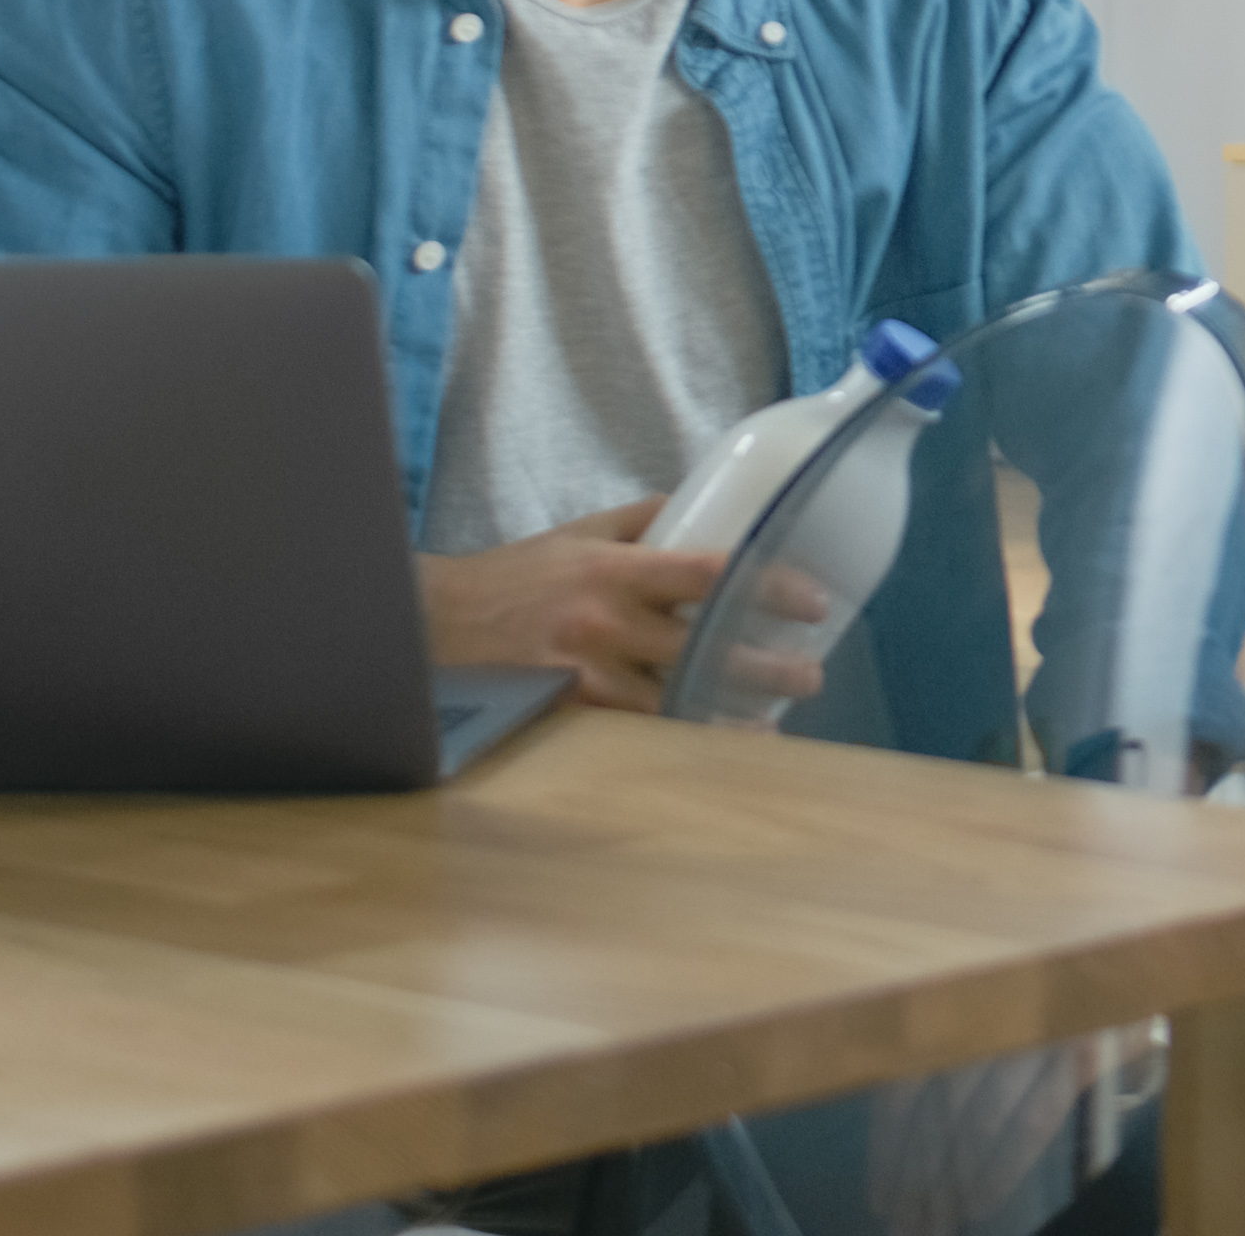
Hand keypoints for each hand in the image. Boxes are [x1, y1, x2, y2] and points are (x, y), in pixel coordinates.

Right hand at [415, 497, 816, 713]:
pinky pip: (635, 730)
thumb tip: (703, 502)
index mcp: (614, 569)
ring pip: (674, 699)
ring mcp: (584, 673)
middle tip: (809, 674)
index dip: (766, 586)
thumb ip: (642, 520)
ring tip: (774, 721)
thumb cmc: (514, 577)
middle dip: (764, 665)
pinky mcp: (566, 712)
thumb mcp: (578, 534)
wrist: (432, 623)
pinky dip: (680, 736)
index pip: (706, 573)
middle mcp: (604, 622)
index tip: (812, 601)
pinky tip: (713, 741)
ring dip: (729, 712)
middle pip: (702, 645)